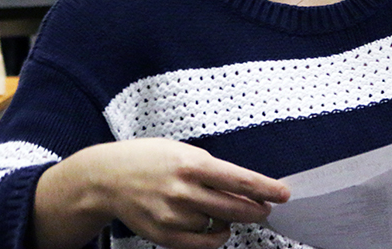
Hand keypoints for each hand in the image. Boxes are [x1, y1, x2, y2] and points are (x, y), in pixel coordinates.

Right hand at [34, 138, 291, 248]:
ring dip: (228, 221)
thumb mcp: (182, 153)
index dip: (265, 188)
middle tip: (265, 208)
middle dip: (256, 209)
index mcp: (191, 164)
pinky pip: (203, 244)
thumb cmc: (149, 160)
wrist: (107, 179)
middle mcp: (183, 191)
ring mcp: (173, 216)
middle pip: (235, 207)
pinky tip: (213, 227)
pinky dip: (214, 237)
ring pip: (219, 226)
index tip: (284, 193)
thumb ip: (212, 171)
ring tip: (217, 209)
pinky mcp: (165, 236)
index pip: (238, 178)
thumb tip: (246, 189)